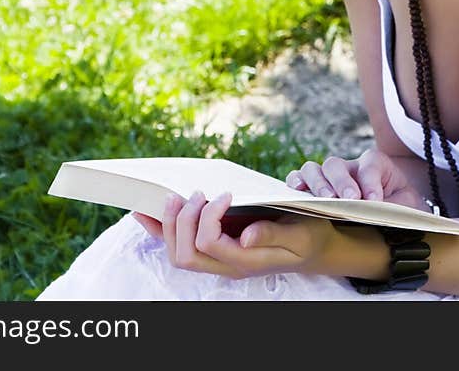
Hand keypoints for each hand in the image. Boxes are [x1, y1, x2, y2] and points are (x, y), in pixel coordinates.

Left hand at [132, 191, 338, 279]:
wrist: (313, 248)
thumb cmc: (308, 237)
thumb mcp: (300, 234)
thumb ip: (272, 235)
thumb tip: (243, 237)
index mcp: (247, 261)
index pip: (210, 244)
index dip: (208, 216)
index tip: (224, 194)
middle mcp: (227, 265)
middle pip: (186, 255)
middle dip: (182, 221)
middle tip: (196, 193)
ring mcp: (219, 260)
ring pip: (178, 254)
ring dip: (169, 224)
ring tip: (174, 197)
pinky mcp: (215, 249)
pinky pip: (179, 246)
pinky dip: (159, 230)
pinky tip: (145, 213)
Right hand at [285, 147, 431, 210]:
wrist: (398, 212)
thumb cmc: (402, 207)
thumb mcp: (408, 206)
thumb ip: (394, 206)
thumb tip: (374, 209)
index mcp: (376, 164)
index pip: (369, 165)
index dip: (370, 181)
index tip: (375, 200)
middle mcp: (349, 167)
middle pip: (335, 164)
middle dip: (341, 182)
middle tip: (350, 200)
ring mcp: (330, 177)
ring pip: (314, 169)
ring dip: (317, 184)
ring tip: (325, 201)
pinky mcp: (316, 189)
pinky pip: (298, 179)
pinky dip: (295, 183)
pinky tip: (298, 194)